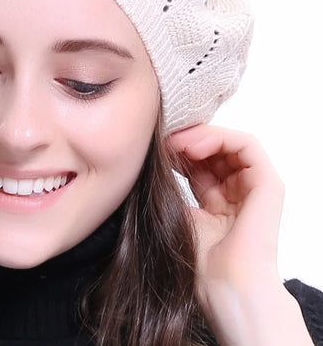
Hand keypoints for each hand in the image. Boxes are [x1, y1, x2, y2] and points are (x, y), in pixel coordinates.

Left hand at [169, 124, 312, 344]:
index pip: (198, 161)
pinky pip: (246, 145)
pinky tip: (192, 147)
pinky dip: (219, 138)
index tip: (155, 146)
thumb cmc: (200, 257)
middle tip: (162, 139)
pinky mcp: (268, 183)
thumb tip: (154, 155)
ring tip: (175, 142)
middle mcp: (236, 190)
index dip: (178, 149)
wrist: (224, 285)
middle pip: (213, 149)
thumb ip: (173, 183)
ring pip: (228, 142)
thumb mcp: (179, 210)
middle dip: (187, 139)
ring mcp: (253, 186)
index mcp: (216, 199)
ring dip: (200, 136)